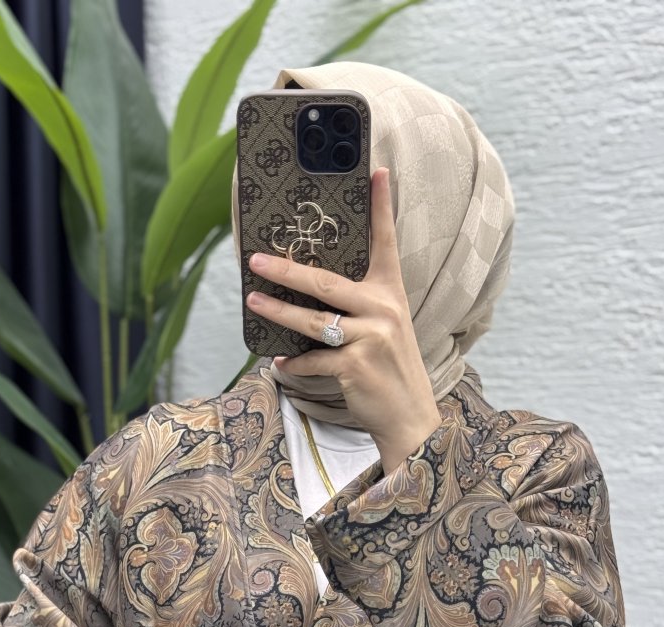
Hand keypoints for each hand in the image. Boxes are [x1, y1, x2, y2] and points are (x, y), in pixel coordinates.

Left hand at [245, 167, 443, 469]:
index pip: (386, 242)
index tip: (377, 171)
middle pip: (325, 282)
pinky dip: (294, 364)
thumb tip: (309, 290)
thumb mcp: (386, 328)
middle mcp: (383, 310)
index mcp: (391, 294)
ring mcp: (370, 339)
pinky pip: (313, 360)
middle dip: (286, 269)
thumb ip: (359, 306)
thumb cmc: (389, 369)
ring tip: (253, 302)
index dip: (381, 206)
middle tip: (255, 259)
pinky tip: (282, 363)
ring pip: (312, 321)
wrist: (409, 417)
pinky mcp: (356, 367)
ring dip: (277, 312)